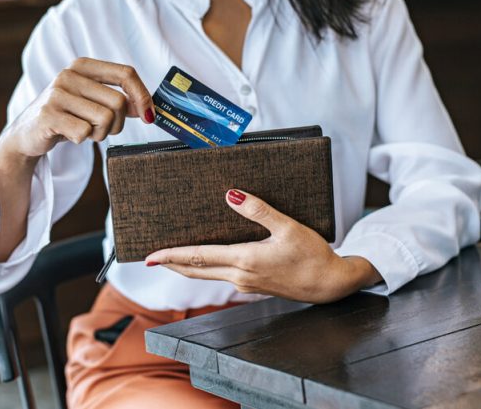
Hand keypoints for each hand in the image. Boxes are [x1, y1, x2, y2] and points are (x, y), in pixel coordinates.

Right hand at [0, 57, 154, 163]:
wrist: (26, 133)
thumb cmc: (66, 116)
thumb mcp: (92, 102)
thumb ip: (119, 100)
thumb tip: (148, 108)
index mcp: (83, 66)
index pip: (126, 73)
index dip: (143, 96)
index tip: (149, 116)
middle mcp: (69, 75)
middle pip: (119, 102)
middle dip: (117, 124)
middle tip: (101, 130)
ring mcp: (56, 94)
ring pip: (105, 119)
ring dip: (100, 134)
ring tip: (84, 132)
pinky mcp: (48, 115)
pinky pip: (85, 132)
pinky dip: (82, 140)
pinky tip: (69, 135)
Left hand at [144, 190, 383, 303]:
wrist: (330, 285)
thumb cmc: (313, 255)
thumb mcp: (287, 227)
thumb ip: (258, 210)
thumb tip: (231, 194)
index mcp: (245, 260)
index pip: (199, 257)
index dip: (173, 255)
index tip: (152, 256)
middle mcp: (240, 276)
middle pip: (196, 270)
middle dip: (172, 263)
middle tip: (150, 258)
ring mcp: (246, 284)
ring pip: (207, 276)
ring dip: (187, 267)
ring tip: (171, 258)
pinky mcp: (253, 286)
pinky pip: (221, 277)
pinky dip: (206, 269)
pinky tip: (205, 261)